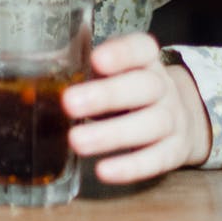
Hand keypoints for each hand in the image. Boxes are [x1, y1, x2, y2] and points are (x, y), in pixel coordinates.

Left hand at [63, 33, 212, 184]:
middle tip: (69, 103)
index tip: (96, 60)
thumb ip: (84, 65)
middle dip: (107, 95)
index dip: (122, 53)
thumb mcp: (112, 72)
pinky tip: (104, 171)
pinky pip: (157, 159)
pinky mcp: (175, 150)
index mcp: (146, 61)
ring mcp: (173, 120)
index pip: (141, 49)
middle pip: (144, 87)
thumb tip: (40, 62)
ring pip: (151, 124)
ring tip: (76, 141)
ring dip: (112, 135)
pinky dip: (131, 167)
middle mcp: (163, 88)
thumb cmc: (128, 89)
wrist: (180, 118)